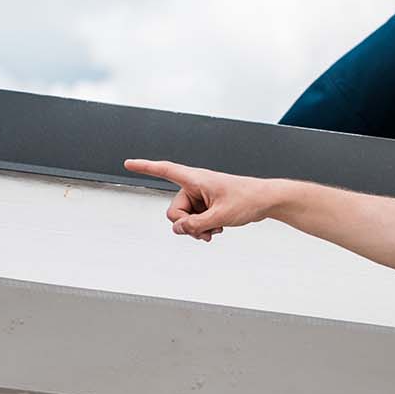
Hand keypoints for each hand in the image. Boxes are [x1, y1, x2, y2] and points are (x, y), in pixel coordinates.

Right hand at [123, 158, 282, 241]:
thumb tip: (178, 229)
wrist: (266, 201)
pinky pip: (194, 220)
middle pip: (174, 210)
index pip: (165, 169)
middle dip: (186, 224)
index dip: (145, 167)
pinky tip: (215, 230)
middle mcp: (195, 186)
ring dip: (196, 228)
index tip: (128, 163)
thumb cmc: (248, 199)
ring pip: (184, 219)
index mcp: (196, 179)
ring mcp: (201, 196)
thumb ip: (196, 225)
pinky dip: (202, 227)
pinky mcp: (207, 205)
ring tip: (214, 230)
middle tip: (205, 230)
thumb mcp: (220, 217)